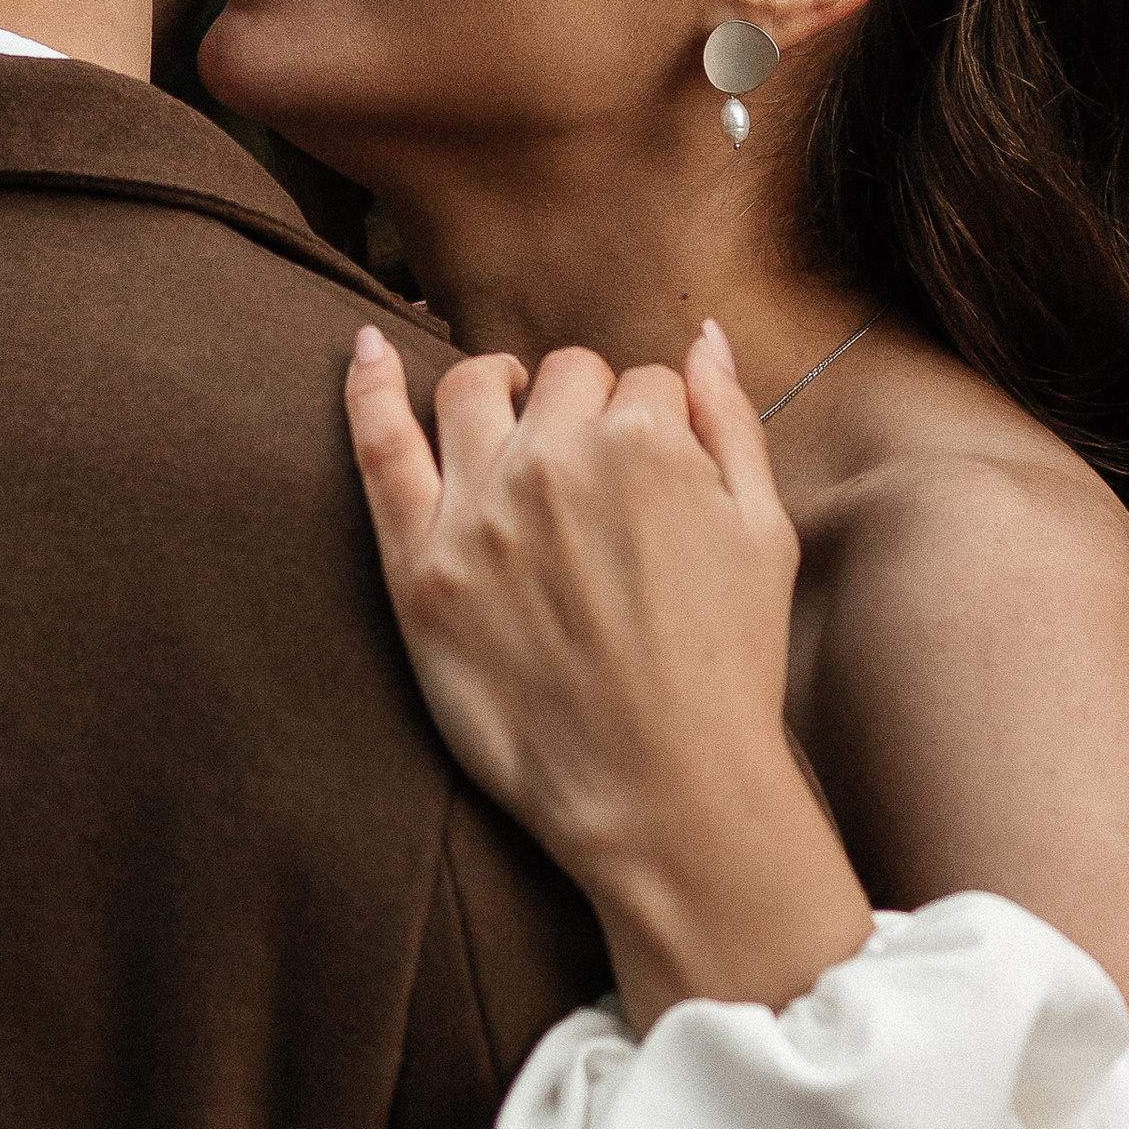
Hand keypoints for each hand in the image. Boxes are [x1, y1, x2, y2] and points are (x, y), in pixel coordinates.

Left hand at [347, 323, 873, 1026]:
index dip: (655, 426)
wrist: (665, 792)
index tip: (657, 481)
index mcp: (646, 439)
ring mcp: (478, 511)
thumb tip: (702, 336)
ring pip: (473, 388)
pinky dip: (367, 385)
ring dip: (498, 385)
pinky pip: (379, 446)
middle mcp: (553, 459)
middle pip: (563, 377)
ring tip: (508, 411)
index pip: (642, 382)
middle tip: (595, 476)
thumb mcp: (765, 532)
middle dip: (583, 407)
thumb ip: (730, 418)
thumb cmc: (726, 668)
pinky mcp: (419, 568)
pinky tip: (364, 347)